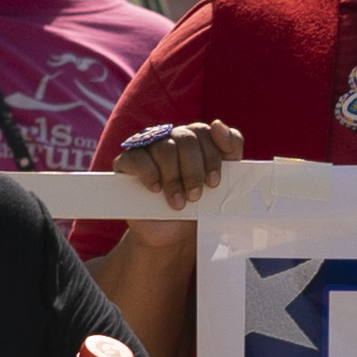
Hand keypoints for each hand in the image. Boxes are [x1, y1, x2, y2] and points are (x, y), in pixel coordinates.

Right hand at [115, 118, 243, 206]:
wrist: (171, 232)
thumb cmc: (198, 203)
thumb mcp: (222, 179)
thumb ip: (229, 149)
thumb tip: (218, 124)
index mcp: (194, 138)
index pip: (204, 131)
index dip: (212, 157)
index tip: (214, 182)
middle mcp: (170, 137)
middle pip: (186, 139)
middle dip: (194, 171)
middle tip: (195, 196)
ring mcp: (147, 147)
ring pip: (164, 148)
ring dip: (174, 178)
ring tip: (178, 202)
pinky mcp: (127, 162)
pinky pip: (137, 157)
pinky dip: (150, 173)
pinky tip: (156, 189)